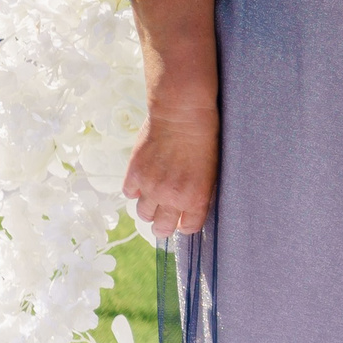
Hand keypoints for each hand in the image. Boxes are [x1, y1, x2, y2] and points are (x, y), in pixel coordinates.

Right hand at [123, 103, 218, 239]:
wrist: (182, 113)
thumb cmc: (204, 137)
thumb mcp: (212, 169)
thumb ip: (200, 193)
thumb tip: (192, 208)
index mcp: (195, 198)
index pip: (188, 228)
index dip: (186, 225)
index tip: (185, 220)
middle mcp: (172, 197)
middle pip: (161, 229)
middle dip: (164, 226)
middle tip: (165, 218)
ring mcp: (151, 187)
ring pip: (143, 214)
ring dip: (149, 207)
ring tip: (155, 196)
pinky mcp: (134, 174)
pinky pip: (129, 194)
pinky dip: (136, 189)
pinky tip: (144, 179)